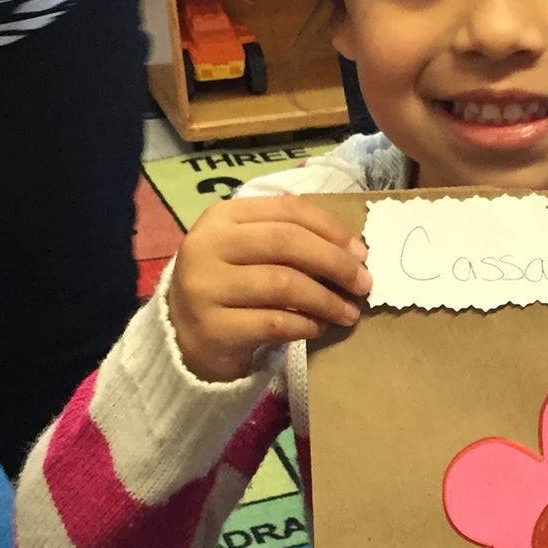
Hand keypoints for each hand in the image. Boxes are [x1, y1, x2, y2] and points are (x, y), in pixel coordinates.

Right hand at [168, 196, 371, 383]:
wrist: (184, 337)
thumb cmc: (231, 288)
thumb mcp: (249, 252)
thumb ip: (288, 241)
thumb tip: (353, 252)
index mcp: (222, 217)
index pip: (287, 210)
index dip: (331, 229)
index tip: (361, 252)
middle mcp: (208, 245)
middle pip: (287, 242)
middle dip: (335, 263)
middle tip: (363, 284)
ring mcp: (205, 287)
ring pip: (283, 284)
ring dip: (326, 300)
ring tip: (348, 312)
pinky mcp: (212, 328)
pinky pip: (274, 324)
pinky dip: (305, 325)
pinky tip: (319, 327)